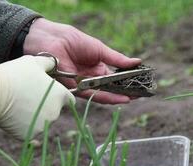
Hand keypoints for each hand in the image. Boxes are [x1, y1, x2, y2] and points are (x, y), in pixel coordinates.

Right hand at [0, 56, 74, 139]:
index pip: (69, 100)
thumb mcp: (34, 62)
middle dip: (45, 105)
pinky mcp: (29, 135)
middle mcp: (56, 112)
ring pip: (42, 121)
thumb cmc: (15, 74)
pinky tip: (13, 115)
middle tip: (28, 97)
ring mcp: (43, 125)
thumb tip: (55, 62)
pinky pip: (29, 130)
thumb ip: (49, 63)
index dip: (60, 96)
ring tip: (18, 104)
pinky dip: (23, 125)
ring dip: (34, 115)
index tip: (49, 93)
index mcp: (61, 95)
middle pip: (54, 111)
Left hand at [23, 18, 141, 103]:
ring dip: (119, 96)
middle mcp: (91, 78)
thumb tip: (137, 62)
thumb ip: (117, 58)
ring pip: (104, 93)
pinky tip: (121, 98)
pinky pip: (94, 95)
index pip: (115, 77)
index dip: (127, 81)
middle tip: (141, 94)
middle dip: (126, 91)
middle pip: (111, 87)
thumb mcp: (99, 49)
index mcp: (96, 67)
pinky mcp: (76, 89)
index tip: (140, 82)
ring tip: (134, 98)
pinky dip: (108, 97)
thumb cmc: (73, 40)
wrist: (50, 40)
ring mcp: (84, 84)